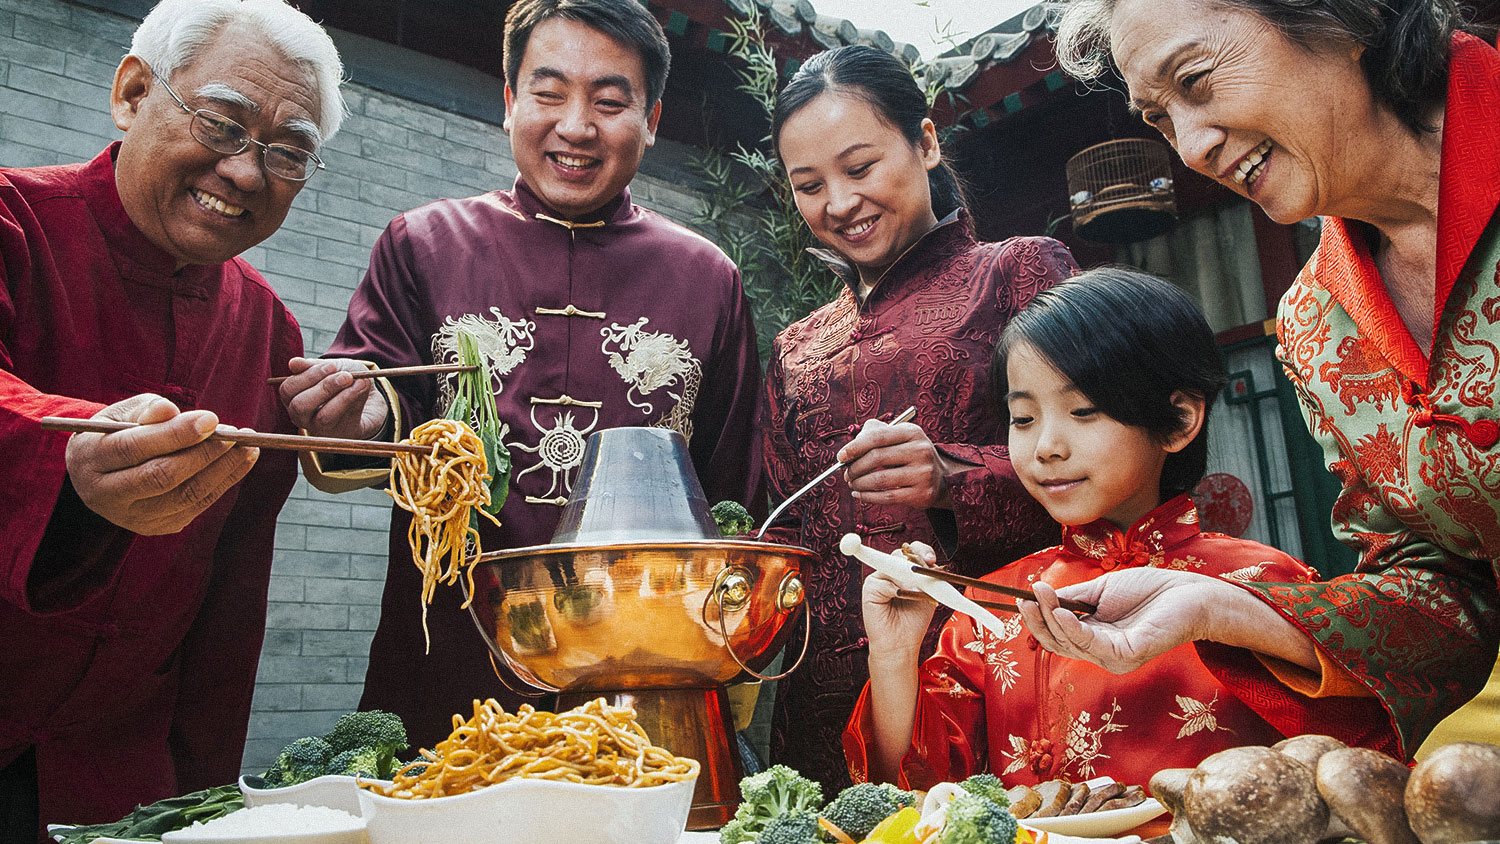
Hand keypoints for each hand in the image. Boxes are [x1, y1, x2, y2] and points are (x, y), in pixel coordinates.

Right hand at [65, 394, 258, 534]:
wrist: (100, 470)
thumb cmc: (117, 432)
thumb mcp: (122, 413)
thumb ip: (146, 410)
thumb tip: (170, 410)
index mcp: (90, 458)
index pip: (134, 447)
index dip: (175, 434)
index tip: (212, 419)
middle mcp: (105, 493)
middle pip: (161, 476)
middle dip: (204, 454)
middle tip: (237, 435)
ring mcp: (129, 516)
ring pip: (183, 496)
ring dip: (223, 471)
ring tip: (248, 448)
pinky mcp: (154, 527)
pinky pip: (195, 507)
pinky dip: (223, 484)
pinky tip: (241, 462)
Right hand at [278, 357, 388, 438]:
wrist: (367, 399)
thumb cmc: (341, 381)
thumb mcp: (329, 368)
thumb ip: (312, 366)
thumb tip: (293, 363)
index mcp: (292, 397)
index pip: (288, 389)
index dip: (308, 376)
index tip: (331, 366)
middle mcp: (300, 416)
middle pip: (300, 406)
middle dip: (324, 388)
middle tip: (345, 376)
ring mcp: (318, 428)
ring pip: (323, 417)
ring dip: (341, 397)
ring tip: (356, 381)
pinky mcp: (339, 434)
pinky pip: (343, 422)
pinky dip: (354, 401)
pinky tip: (361, 387)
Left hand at [839, 418, 954, 508]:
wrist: (940, 478)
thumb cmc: (910, 455)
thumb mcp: (899, 437)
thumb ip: (874, 433)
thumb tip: (849, 448)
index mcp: (912, 432)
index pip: (877, 437)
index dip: (854, 447)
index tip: (840, 457)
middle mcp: (920, 450)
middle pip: (876, 458)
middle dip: (854, 467)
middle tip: (846, 474)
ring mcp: (923, 473)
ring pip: (879, 480)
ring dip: (859, 483)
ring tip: (853, 484)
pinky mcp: (921, 494)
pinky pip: (886, 498)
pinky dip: (867, 497)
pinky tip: (859, 495)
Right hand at [862, 541, 939, 660]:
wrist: (901, 643)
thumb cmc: (914, 620)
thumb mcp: (927, 595)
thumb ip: (927, 578)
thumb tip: (927, 565)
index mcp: (907, 570)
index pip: (913, 551)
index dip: (922, 550)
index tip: (931, 559)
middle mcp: (892, 571)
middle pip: (902, 553)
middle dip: (916, 558)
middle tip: (926, 565)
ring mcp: (880, 578)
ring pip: (893, 565)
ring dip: (908, 576)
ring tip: (917, 591)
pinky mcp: (870, 587)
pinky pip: (883, 581)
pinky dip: (895, 588)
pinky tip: (901, 596)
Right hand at [1016, 568, 1227, 672]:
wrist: (1187, 592)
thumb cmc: (1148, 590)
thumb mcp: (1100, 589)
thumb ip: (1073, 596)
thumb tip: (1041, 595)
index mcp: (1094, 637)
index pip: (1057, 636)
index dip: (1037, 620)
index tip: (1022, 597)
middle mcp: (1101, 652)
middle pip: (1057, 644)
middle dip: (1037, 621)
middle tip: (1025, 598)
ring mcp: (1113, 656)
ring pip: (1070, 644)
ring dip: (1051, 620)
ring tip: (1040, 596)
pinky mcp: (1127, 655)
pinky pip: (1092, 644)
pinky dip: (1072, 628)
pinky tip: (1061, 611)